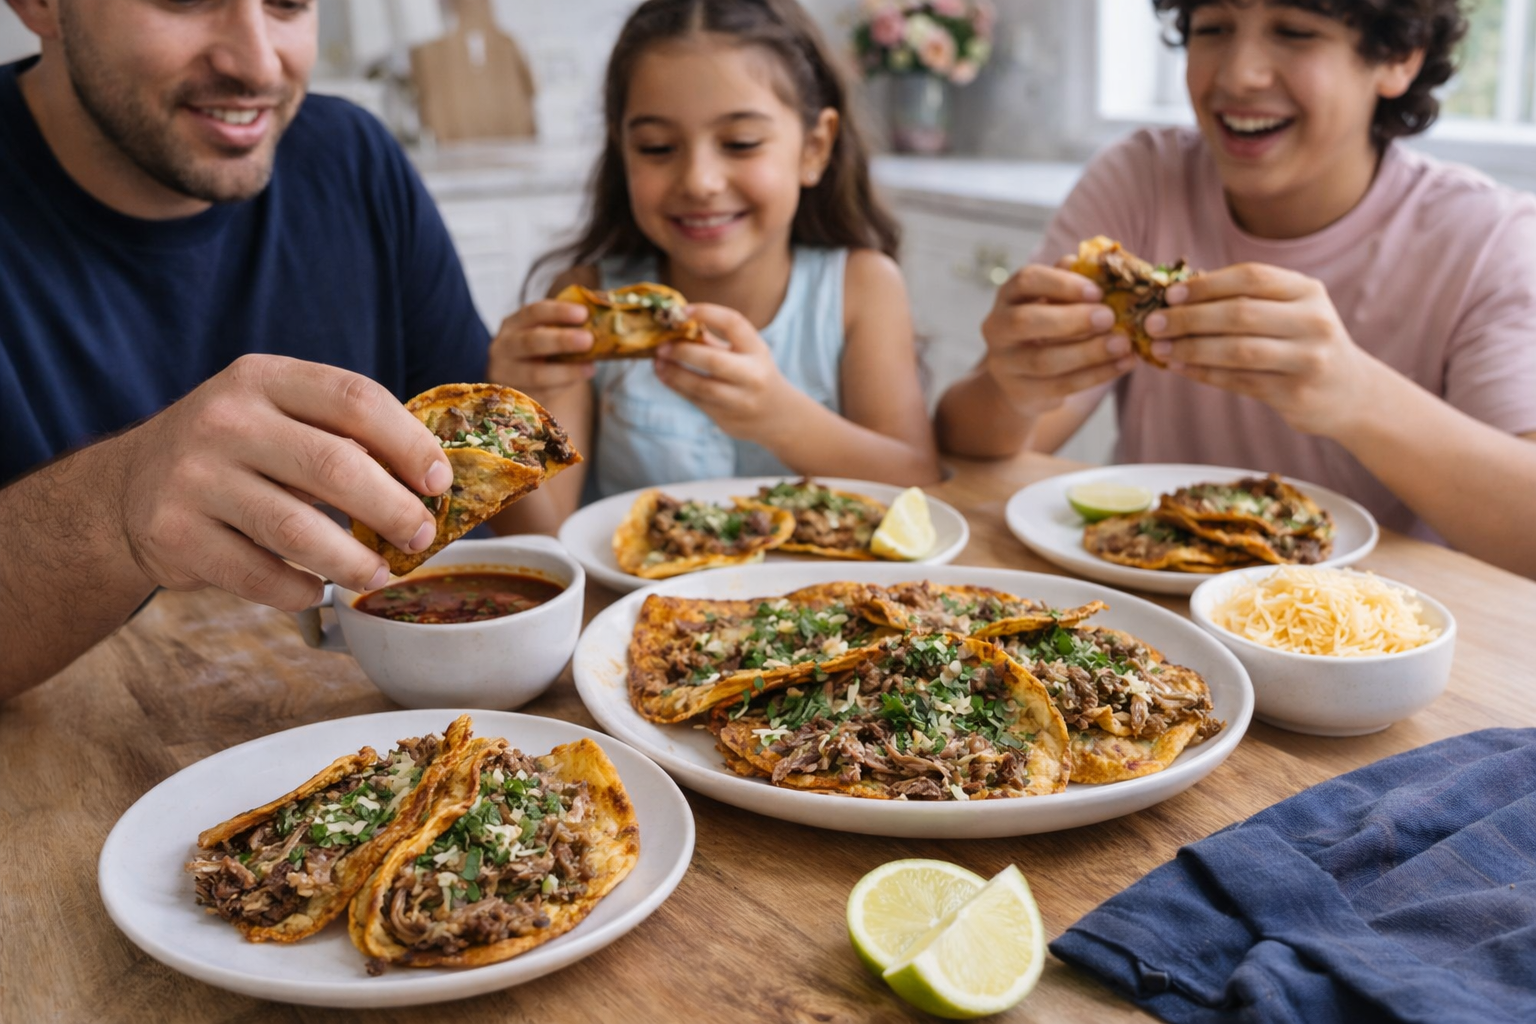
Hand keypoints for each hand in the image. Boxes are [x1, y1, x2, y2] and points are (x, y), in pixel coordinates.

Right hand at [108, 354, 451, 609]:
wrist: (128, 488)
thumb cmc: (236, 453)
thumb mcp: (278, 416)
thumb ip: (342, 434)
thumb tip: (432, 482)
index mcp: (264, 378)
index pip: (354, 399)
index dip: (409, 443)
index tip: (440, 482)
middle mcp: (225, 419)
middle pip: (334, 465)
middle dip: (392, 509)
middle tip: (421, 536)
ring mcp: (193, 476)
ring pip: (296, 529)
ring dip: (352, 560)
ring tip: (379, 572)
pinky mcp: (173, 533)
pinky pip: (256, 574)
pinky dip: (299, 590)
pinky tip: (318, 590)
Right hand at [487, 299, 595, 395]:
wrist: (518, 380)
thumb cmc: (539, 350)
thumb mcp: (543, 333)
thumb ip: (565, 328)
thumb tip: (602, 325)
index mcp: (513, 323)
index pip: (534, 312)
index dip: (558, 312)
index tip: (583, 313)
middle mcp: (503, 347)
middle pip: (531, 342)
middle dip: (561, 341)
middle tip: (588, 340)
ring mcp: (505, 374)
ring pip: (535, 374)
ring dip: (566, 372)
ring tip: (591, 368)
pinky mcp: (513, 397)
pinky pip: (541, 394)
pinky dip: (563, 387)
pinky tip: (578, 379)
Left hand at [652, 304, 801, 441]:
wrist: (779, 417)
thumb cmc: (755, 376)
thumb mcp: (747, 354)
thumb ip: (715, 341)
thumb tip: (676, 326)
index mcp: (758, 351)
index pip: (734, 323)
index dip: (707, 312)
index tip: (683, 311)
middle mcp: (753, 375)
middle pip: (713, 360)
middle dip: (683, 351)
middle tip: (661, 346)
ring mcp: (740, 400)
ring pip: (701, 386)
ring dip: (674, 373)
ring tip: (657, 362)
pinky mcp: (727, 418)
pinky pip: (697, 401)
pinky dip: (677, 387)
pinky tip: (664, 376)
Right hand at [980, 264, 1133, 417]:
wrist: (1023, 378)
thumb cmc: (1048, 326)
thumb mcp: (1056, 300)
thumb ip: (1073, 281)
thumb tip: (1100, 263)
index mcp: (1008, 296)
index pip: (1025, 281)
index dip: (1061, 283)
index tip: (1097, 291)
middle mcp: (998, 328)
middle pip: (1025, 321)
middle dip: (1071, 319)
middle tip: (1110, 318)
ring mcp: (1005, 364)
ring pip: (1044, 360)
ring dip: (1089, 352)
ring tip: (1123, 344)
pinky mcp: (1021, 393)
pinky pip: (1060, 386)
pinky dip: (1096, 375)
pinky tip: (1122, 364)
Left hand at [1145, 263, 1379, 436]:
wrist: (1350, 392)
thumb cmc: (1304, 342)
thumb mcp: (1291, 310)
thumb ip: (1247, 299)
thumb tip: (1177, 295)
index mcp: (1308, 291)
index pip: (1251, 277)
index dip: (1206, 285)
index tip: (1169, 294)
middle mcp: (1313, 322)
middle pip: (1239, 314)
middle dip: (1189, 318)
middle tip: (1152, 323)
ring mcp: (1307, 359)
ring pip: (1236, 351)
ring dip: (1191, 348)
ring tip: (1160, 348)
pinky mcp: (1295, 393)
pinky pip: (1238, 381)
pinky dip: (1203, 373)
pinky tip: (1179, 367)